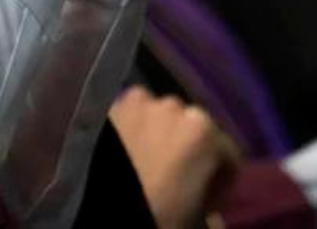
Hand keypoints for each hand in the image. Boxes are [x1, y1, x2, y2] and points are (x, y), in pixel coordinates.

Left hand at [110, 87, 240, 228]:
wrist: (87, 203)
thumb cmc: (153, 214)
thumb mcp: (190, 223)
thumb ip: (211, 219)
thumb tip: (212, 218)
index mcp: (204, 132)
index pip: (230, 156)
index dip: (222, 185)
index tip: (207, 206)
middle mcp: (176, 106)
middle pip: (196, 131)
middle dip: (191, 156)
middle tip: (177, 185)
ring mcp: (142, 100)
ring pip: (164, 118)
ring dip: (164, 138)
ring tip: (149, 166)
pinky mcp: (113, 102)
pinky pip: (136, 114)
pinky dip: (137, 129)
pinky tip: (128, 153)